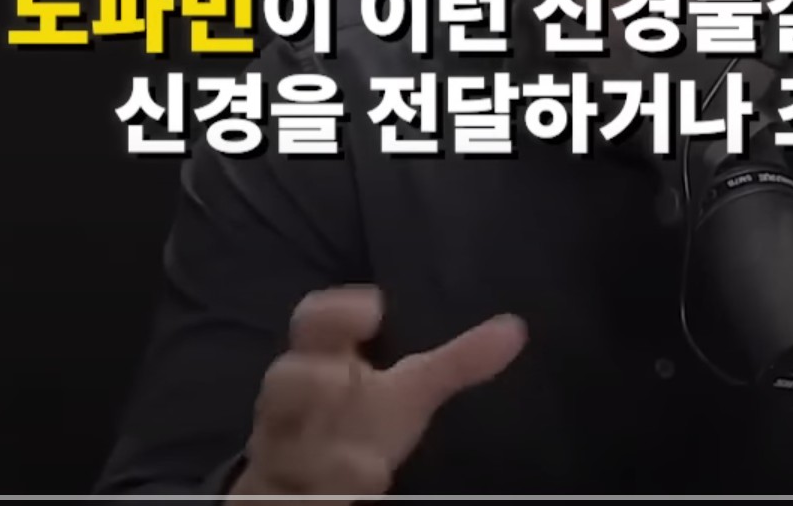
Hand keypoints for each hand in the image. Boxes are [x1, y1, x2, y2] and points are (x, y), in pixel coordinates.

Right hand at [229, 286, 526, 501]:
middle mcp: (292, 406)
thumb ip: (456, 363)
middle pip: (284, 384)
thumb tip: (515, 330)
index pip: (316, 325)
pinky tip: (353, 494)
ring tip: (369, 465)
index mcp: (321, 363)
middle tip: (343, 378)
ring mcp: (280, 452)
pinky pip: (284, 498)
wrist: (303, 472)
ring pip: (284, 450)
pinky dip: (313, 499)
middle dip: (310, 380)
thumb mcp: (411, 391)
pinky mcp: (277, 494)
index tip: (374, 307)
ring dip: (325, 457)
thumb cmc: (359, 418)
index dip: (336, 313)